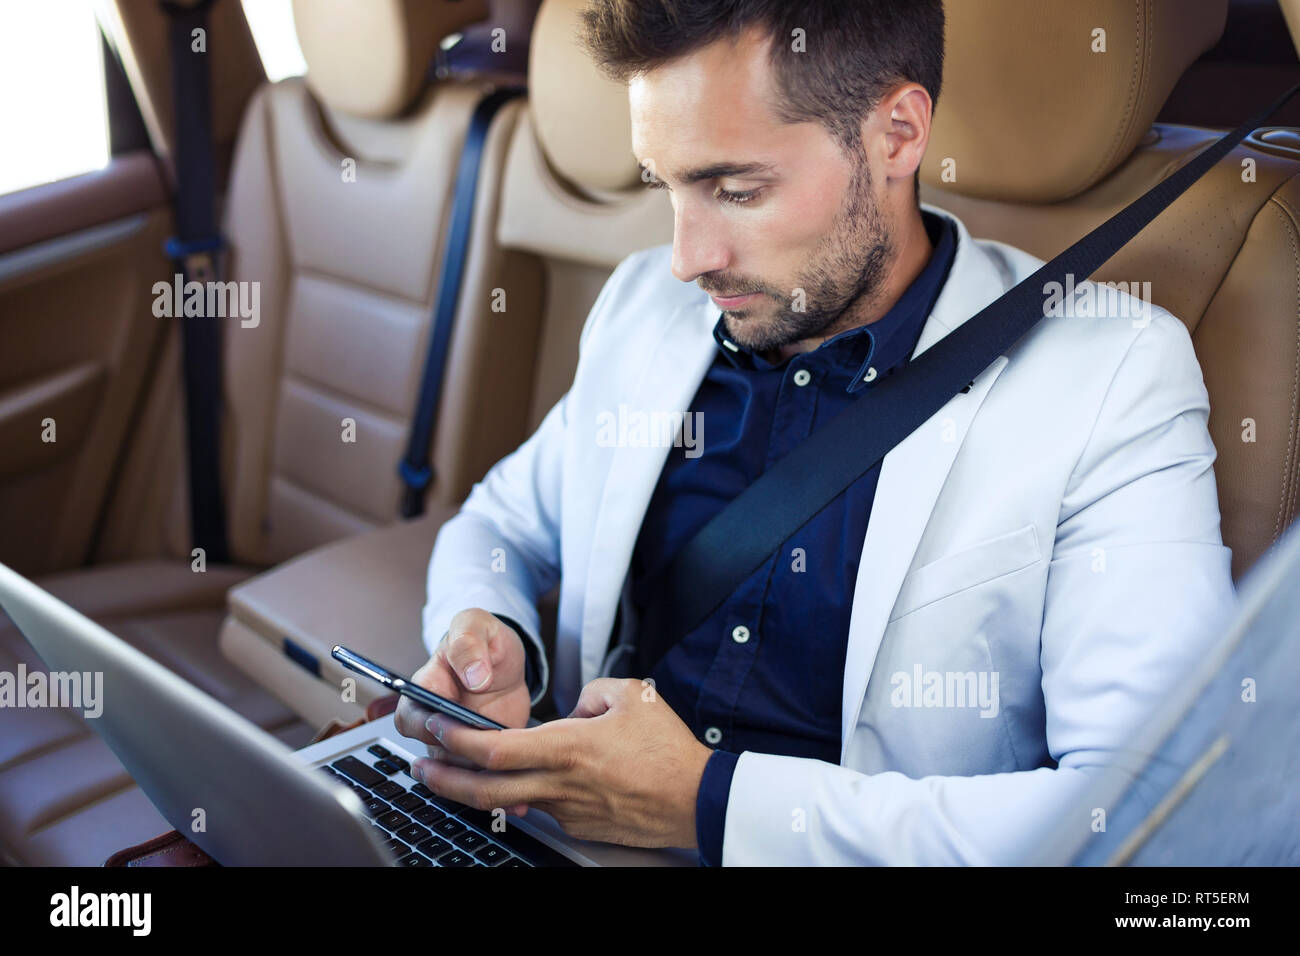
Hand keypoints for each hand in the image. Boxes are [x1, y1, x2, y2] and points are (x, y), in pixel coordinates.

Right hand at [394, 609, 532, 810]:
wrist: (504, 658)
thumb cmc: (482, 639)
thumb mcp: (474, 626)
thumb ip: (468, 644)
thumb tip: (473, 675)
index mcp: (427, 687)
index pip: (410, 716)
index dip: (427, 725)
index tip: (451, 720)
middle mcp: (437, 719)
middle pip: (432, 751)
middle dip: (458, 757)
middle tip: (489, 751)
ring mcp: (459, 739)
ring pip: (458, 771)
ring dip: (480, 777)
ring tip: (509, 777)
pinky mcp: (483, 753)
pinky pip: (482, 776)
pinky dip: (499, 789)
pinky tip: (520, 800)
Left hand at [409, 678, 713, 847]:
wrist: (697, 798)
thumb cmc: (668, 748)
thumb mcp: (631, 695)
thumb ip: (590, 693)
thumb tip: (573, 709)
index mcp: (567, 747)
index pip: (494, 748)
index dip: (457, 739)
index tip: (436, 728)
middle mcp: (560, 784)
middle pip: (485, 789)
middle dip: (443, 778)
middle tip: (420, 767)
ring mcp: (568, 810)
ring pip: (509, 802)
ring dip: (475, 789)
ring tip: (456, 776)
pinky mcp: (581, 824)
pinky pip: (545, 806)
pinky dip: (526, 794)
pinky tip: (529, 781)